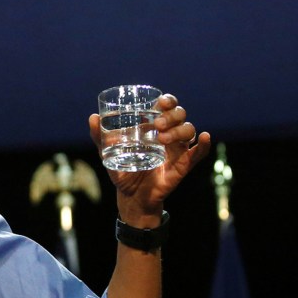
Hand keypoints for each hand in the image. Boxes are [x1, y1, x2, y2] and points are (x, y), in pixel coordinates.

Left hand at [88, 93, 210, 222]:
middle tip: (158, 125)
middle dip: (171, 115)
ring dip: (179, 130)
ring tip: (163, 139)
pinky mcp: (184, 164)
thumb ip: (99, 137)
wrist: (131, 197)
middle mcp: (169, 134)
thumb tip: (92, 117)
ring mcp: (178, 149)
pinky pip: (199, 153)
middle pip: (180, 115)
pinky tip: (204, 137)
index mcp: (153, 128)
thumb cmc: (123, 171)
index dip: (168, 101)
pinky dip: (204, 145)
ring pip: (188, 130)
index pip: (166, 107)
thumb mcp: (108, 154)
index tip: (161, 102)